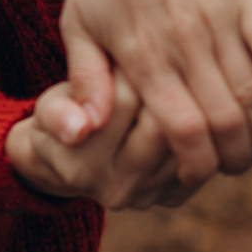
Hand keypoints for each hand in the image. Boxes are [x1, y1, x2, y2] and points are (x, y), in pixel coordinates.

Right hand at [5, 76, 201, 210]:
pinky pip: (203, 155)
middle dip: (163, 88)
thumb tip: (77, 129)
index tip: (129, 54)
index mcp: (81, 164)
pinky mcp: (172, 198)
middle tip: (159, 68)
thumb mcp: (49, 110)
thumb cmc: (65, 119)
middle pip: (160, 125)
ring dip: (187, 107)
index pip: (123, 102)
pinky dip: (199, 129)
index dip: (132, 69)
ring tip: (172, 87)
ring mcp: (147, 196)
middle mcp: (115, 188)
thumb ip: (58, 114)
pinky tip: (185, 110)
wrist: (74, 161)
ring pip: (188, 140)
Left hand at [63, 0, 251, 187]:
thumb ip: (84, 83)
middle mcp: (184, 41)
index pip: (182, 129)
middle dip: (234, 158)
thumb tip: (81, 137)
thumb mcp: (77, 24)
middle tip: (236, 169)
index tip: (198, 177)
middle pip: (225, 120)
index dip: (197, 164)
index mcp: (142, 55)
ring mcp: (220, 18)